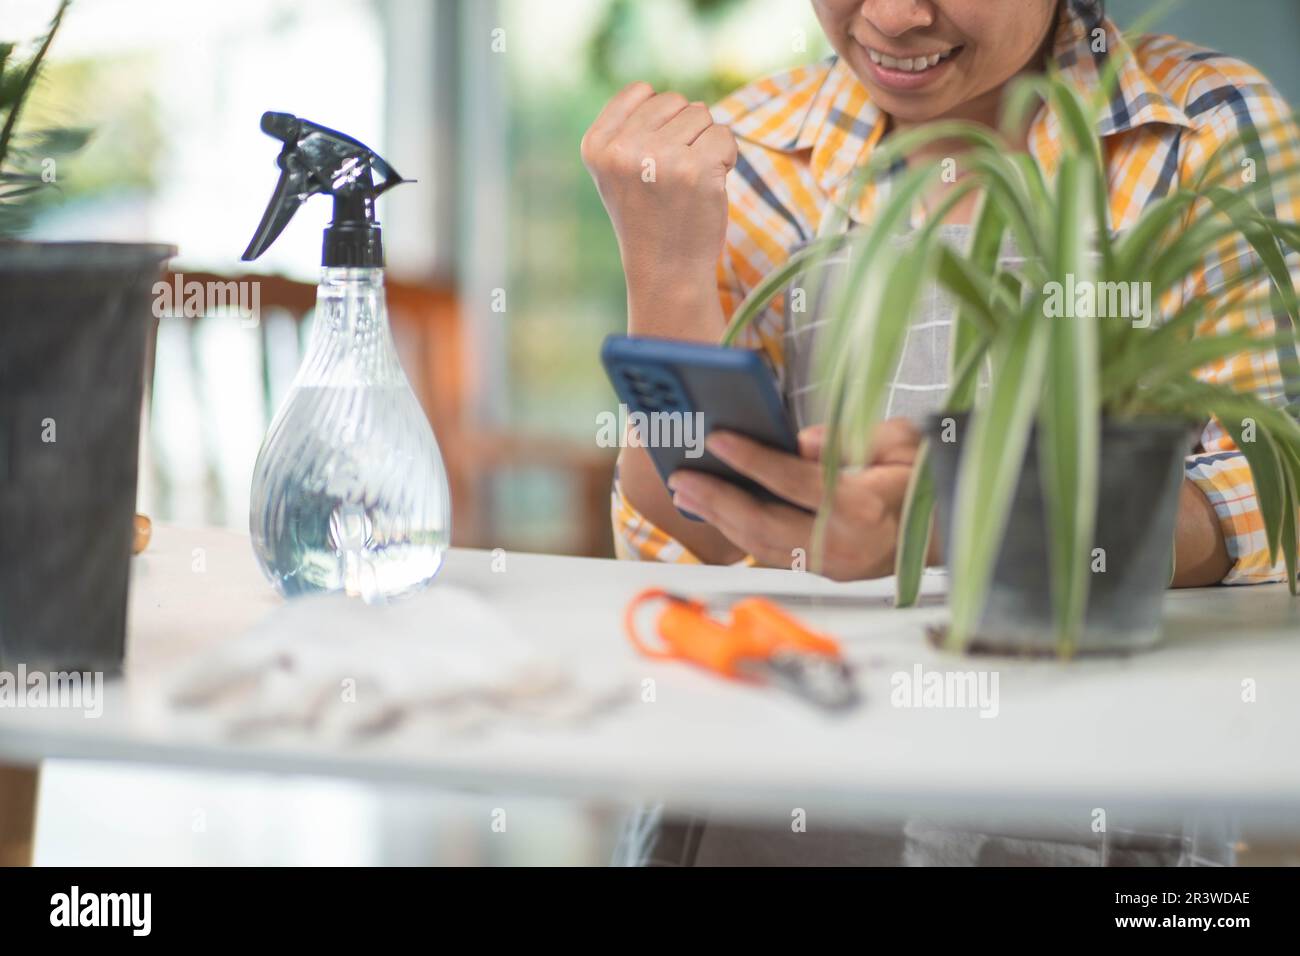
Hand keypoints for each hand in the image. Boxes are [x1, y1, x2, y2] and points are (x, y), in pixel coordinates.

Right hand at [581, 82, 736, 299]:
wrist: (666, 270)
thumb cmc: (647, 217)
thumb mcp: (617, 171)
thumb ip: (628, 129)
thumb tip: (661, 94)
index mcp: (596, 145)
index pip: (640, 92)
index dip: (658, 120)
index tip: (653, 159)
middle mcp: (622, 149)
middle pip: (674, 101)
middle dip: (684, 131)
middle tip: (675, 176)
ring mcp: (659, 158)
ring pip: (701, 114)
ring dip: (705, 144)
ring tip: (690, 182)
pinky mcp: (696, 169)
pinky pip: (723, 134)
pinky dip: (726, 157)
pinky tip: (710, 185)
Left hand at [665, 420, 933, 579]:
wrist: (952, 532)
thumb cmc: (926, 478)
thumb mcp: (901, 442)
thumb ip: (849, 439)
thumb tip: (801, 444)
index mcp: (866, 508)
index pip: (797, 483)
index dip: (755, 460)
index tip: (720, 438)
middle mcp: (844, 545)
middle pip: (766, 525)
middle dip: (719, 500)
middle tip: (683, 477)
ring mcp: (832, 566)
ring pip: (763, 546)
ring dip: (720, 519)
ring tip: (687, 492)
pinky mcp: (824, 574)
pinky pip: (772, 553)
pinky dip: (740, 532)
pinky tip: (716, 510)